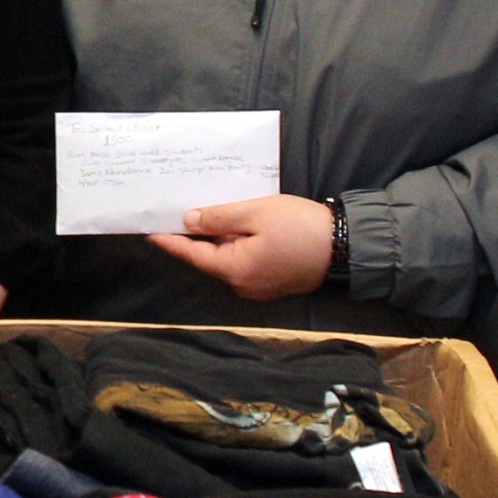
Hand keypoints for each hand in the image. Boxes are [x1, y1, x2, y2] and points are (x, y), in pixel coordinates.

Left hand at [149, 195, 336, 301]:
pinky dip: (236, 243)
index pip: (192, 254)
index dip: (170, 240)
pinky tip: (235, 224)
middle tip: (177, 211)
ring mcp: (258, 286)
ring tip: (204, 212)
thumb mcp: (256, 213)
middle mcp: (242, 284)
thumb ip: (219, 218)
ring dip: (218, 237)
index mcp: (234, 270)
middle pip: (209, 257)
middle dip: (195, 235)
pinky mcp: (272, 281)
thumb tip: (189, 221)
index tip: (150, 230)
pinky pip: (244, 260)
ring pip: (228, 258)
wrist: (347, 248)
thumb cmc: (302, 228)